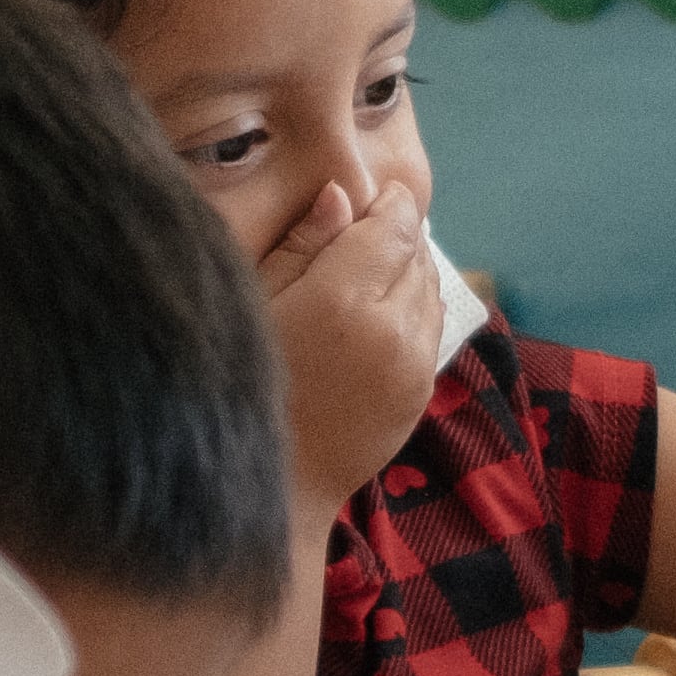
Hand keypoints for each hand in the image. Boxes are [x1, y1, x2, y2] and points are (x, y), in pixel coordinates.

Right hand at [260, 179, 445, 512]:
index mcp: (344, 300)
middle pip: (416, 253)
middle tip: (358, 234)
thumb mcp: (256, 307)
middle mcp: (392, 327)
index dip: (385, 203)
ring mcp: (414, 362)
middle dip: (394, 236)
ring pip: (430, 288)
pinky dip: (415, 307)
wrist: (275, 480)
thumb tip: (341, 195)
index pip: (392, 226)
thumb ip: (301, 249)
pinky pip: (431, 325)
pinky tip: (378, 315)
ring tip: (367, 275)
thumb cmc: (244, 384)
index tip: (365, 198)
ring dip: (408, 271)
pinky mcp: (422, 389)